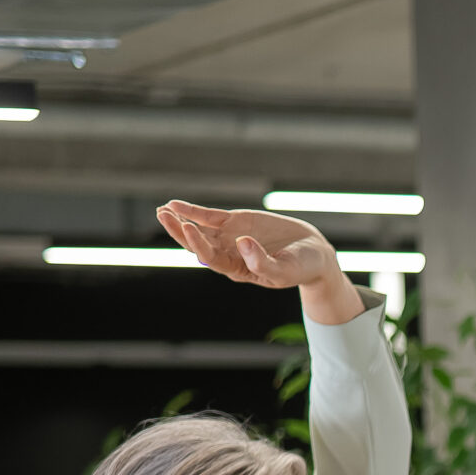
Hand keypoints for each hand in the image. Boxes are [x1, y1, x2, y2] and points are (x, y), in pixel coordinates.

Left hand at [156, 200, 360, 325]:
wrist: (313, 253)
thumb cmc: (301, 267)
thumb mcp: (286, 269)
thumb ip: (264, 262)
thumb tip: (242, 242)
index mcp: (238, 270)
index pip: (212, 258)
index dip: (198, 244)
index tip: (189, 227)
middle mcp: (229, 254)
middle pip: (197, 245)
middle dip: (179, 231)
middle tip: (164, 215)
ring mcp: (229, 238)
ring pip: (199, 229)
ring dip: (180, 220)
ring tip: (162, 210)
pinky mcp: (234, 223)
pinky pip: (208, 217)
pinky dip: (192, 211)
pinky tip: (175, 204)